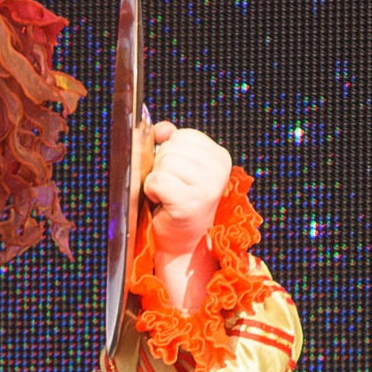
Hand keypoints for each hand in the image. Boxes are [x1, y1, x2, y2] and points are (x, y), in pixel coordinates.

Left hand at [143, 123, 230, 258]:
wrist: (185, 244)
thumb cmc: (179, 205)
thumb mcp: (179, 168)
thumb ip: (172, 142)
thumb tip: (162, 128)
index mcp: (220, 158)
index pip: (183, 136)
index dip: (171, 153)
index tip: (178, 176)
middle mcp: (218, 170)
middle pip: (172, 147)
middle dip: (162, 166)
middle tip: (171, 188)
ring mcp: (206, 186)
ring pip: (163, 162)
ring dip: (157, 180)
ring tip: (168, 196)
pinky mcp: (189, 202)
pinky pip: (157, 180)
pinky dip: (152, 191)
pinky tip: (163, 202)